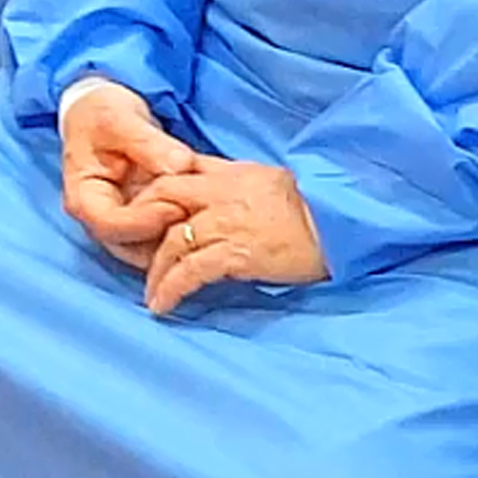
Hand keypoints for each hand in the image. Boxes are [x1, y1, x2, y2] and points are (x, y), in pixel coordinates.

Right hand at [56, 83, 194, 266]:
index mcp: (84, 199)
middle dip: (167, 235)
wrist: (103, 114)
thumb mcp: (120, 120)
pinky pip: (163, 236)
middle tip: (200, 212)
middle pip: (132, 247)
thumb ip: (149, 144)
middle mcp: (100, 221)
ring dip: (178, 236)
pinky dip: (183, 227)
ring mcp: (122, 225)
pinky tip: (204, 210)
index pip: (111, 226)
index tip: (177, 202)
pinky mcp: (143, 222)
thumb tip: (181, 166)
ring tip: (205, 212)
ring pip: (151, 249)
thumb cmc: (102, 116)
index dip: (146, 220)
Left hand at [136, 156, 330, 315]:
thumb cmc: (314, 207)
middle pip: (161, 199)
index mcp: (230, 172)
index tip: (141, 218)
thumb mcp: (269, 182)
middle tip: (134, 255)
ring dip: (155, 270)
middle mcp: (221, 192)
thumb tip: (214, 198)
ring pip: (171, 241)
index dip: (152, 194)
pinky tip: (161, 305)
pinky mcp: (236, 253)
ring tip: (150, 292)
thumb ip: (236, 186)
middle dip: (141, 226)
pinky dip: (170, 289)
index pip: (176, 173)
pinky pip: (190, 271)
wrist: (343, 221)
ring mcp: (226, 222)